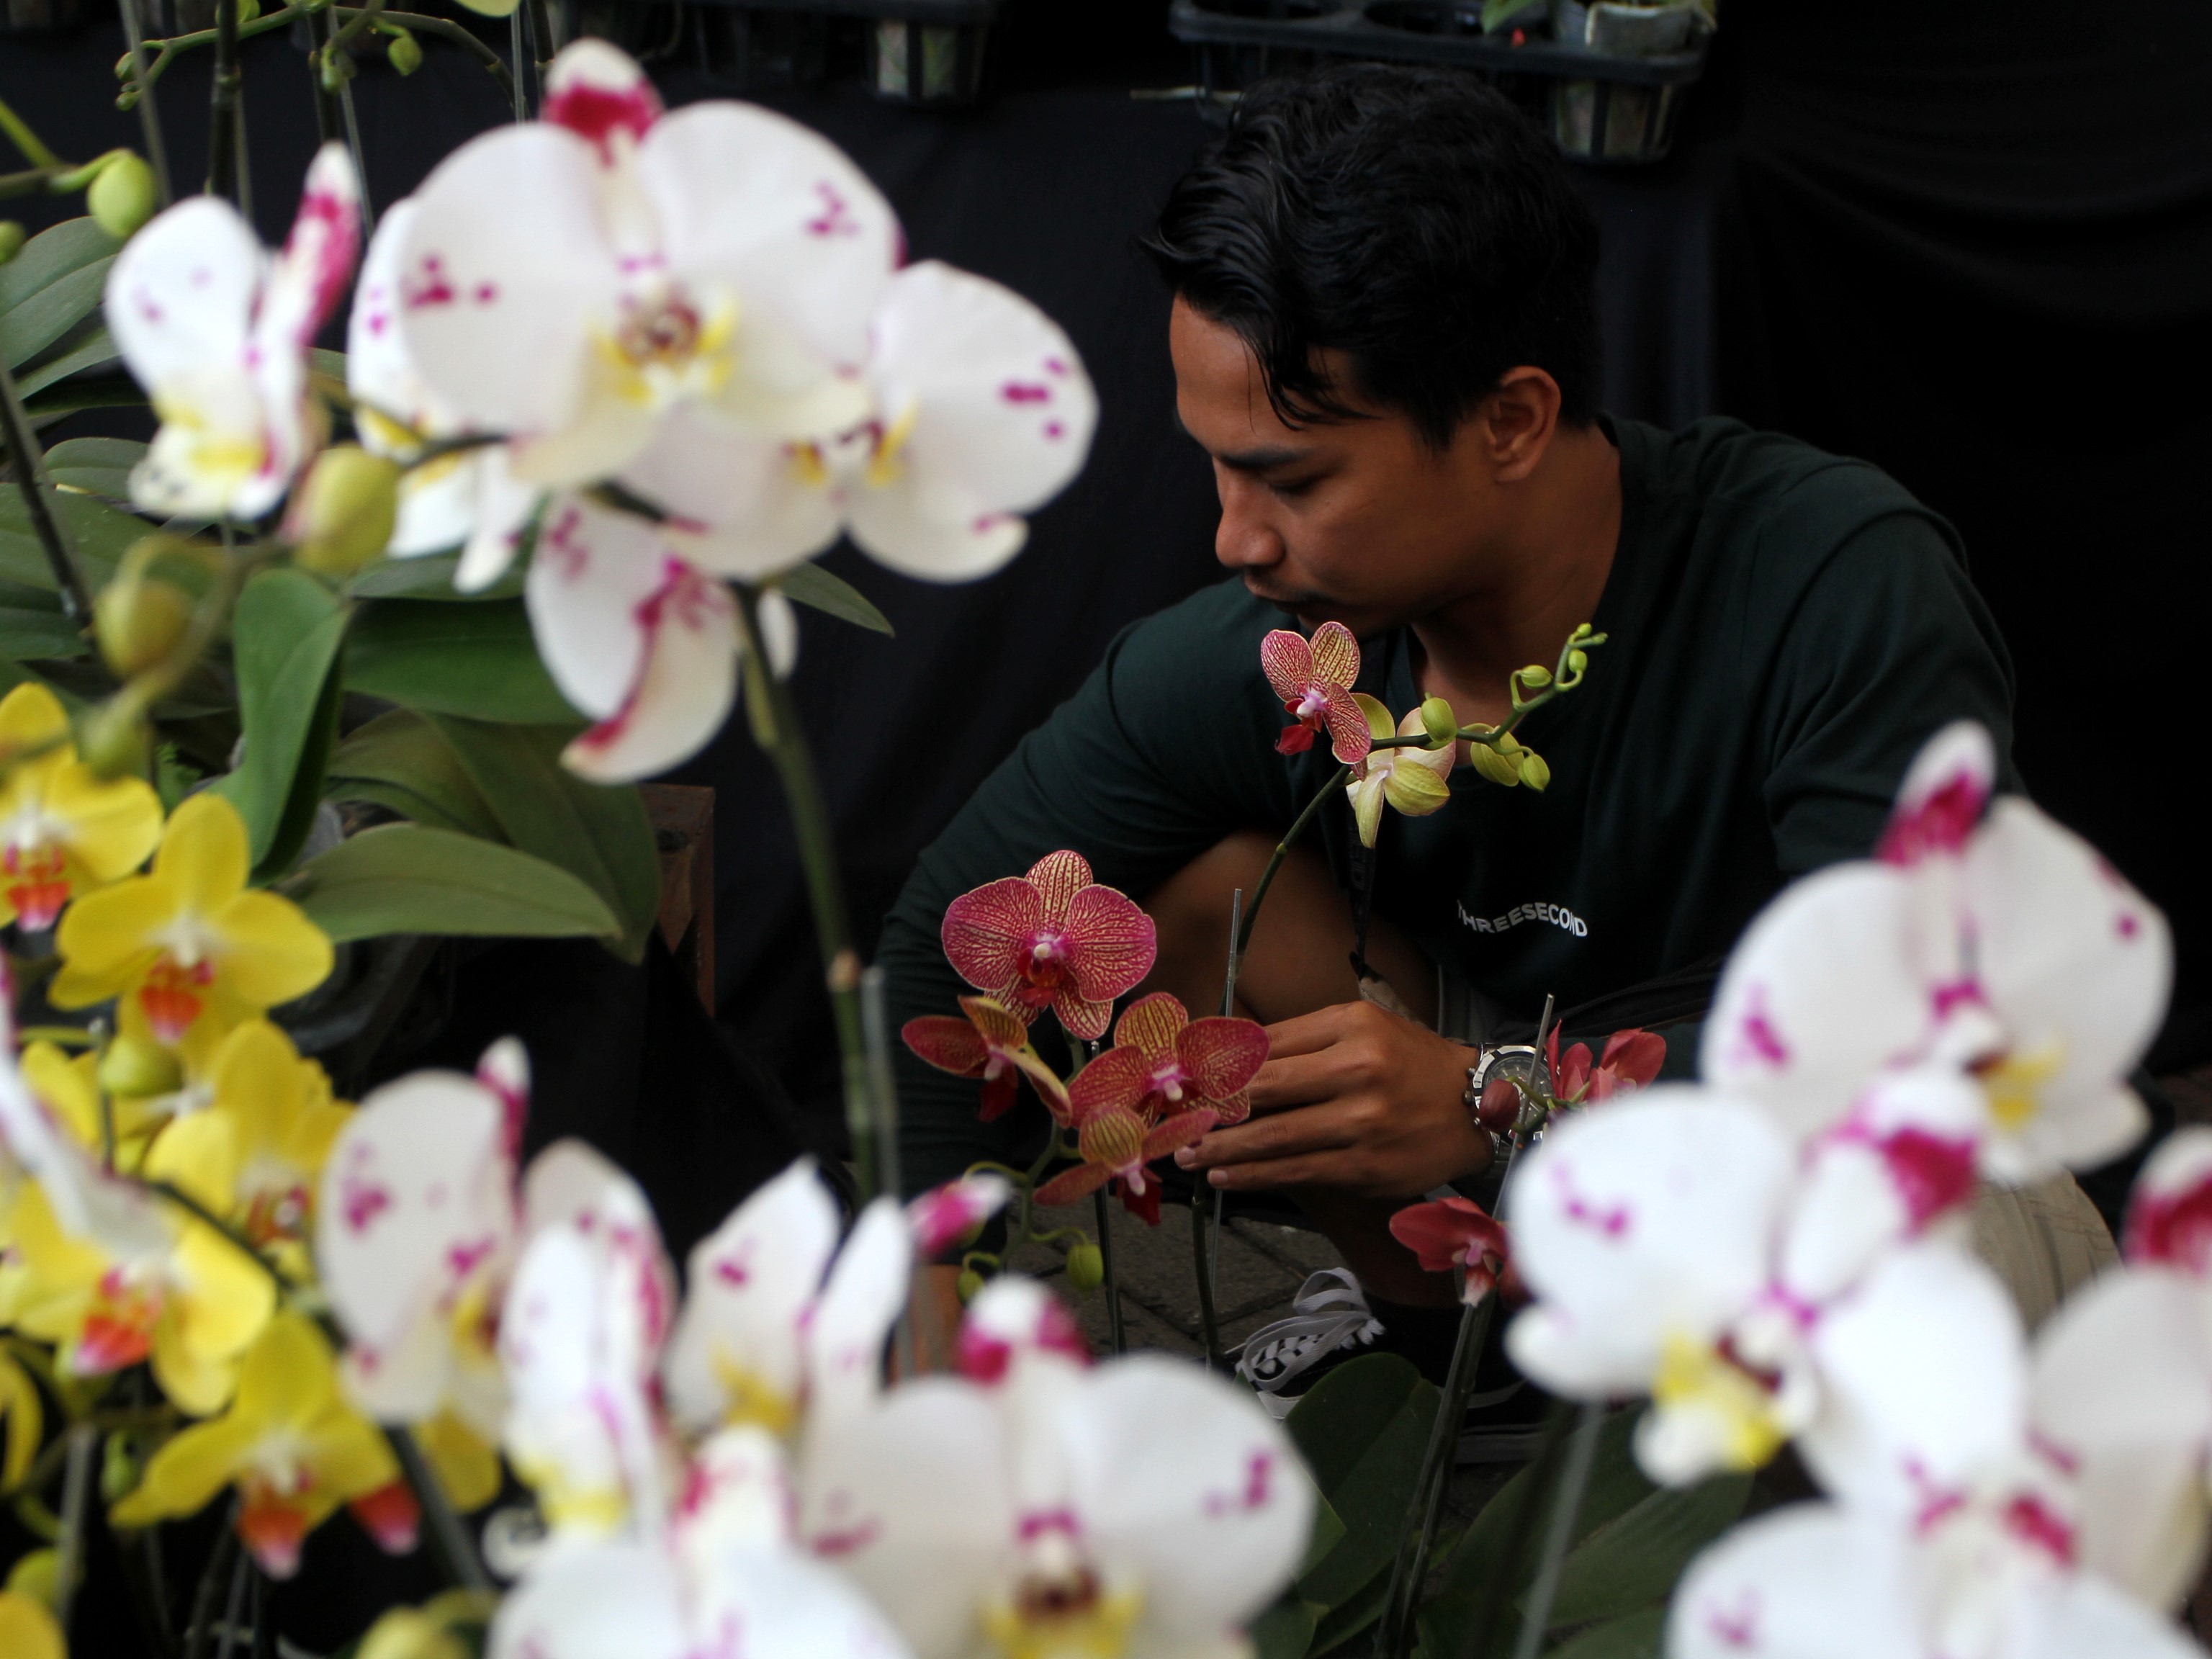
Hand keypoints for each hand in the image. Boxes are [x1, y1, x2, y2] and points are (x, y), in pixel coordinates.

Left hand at [1174, 1000, 1491, 1197]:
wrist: (1474, 1106)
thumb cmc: (1410, 1062)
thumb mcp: (1363, 1027)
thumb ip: (1301, 1037)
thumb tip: (1229, 1047)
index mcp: (1352, 1026)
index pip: (1267, 1043)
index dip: (1217, 1061)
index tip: (1181, 1074)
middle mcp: (1357, 1069)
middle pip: (1264, 1087)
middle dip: (1210, 1104)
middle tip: (1172, 1116)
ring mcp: (1361, 1121)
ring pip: (1273, 1135)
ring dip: (1221, 1147)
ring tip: (1187, 1152)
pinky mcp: (1364, 1165)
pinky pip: (1295, 1170)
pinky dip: (1253, 1174)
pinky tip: (1224, 1174)